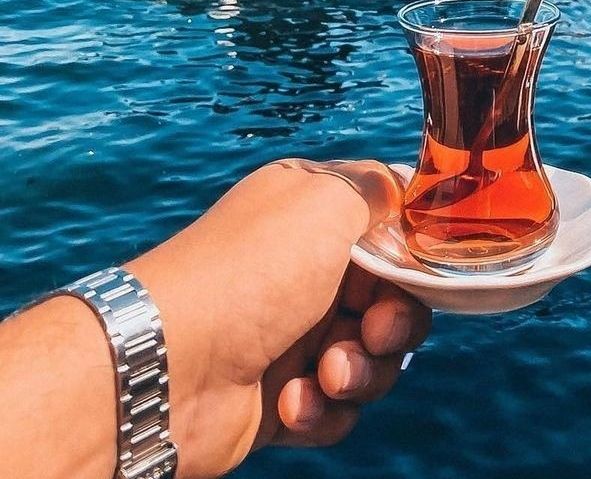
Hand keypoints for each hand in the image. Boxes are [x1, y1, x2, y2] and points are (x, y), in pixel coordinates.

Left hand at [129, 159, 430, 477]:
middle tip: (371, 332)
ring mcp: (293, 334)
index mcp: (313, 215)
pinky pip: (338, 408)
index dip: (411, 255)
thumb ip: (380, 188)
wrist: (169, 368)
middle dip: (393, 323)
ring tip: (324, 377)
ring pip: (373, 358)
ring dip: (360, 370)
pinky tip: (290, 404)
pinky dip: (324, 410)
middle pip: (393, 299)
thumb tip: (407, 191)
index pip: (389, 229)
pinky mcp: (282, 396)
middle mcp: (306, 269)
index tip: (414, 271)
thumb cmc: (252, 272)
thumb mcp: (326, 201)